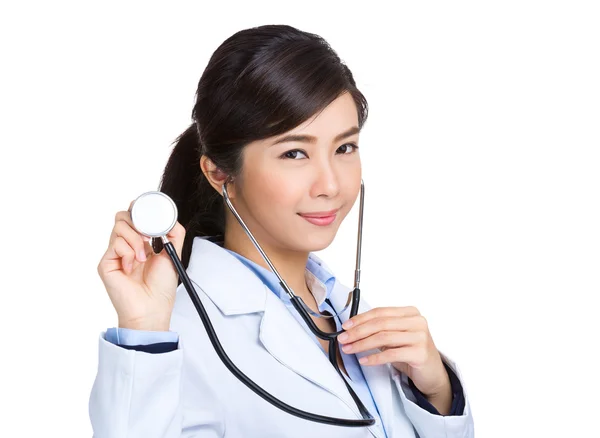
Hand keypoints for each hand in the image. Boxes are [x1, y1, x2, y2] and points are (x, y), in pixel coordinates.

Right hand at [97, 200, 185, 330]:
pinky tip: (133, 267)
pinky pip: (115, 244)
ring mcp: (115, 254)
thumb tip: (171, 217)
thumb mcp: (172, 254)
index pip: (135, 217)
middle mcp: (126, 246)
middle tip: (149, 236)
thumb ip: (174, 233)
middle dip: (138, 220)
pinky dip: (128, 252)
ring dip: (136, 239)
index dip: (140, 210)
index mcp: (142, 243)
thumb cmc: (161, 287)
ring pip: (119, 226)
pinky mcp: (106, 263)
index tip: (150, 211)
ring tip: (144, 257)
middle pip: (123, 216)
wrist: (152, 309)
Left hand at [339, 306, 450, 400]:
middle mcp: (417, 321)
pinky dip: (374, 358)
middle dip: (358, 331)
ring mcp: (420, 336)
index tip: (345, 326)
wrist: (432, 373)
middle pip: (380, 323)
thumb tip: (352, 329)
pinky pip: (391, 354)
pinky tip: (364, 360)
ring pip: (384, 337)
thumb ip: (379, 329)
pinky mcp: (420, 353)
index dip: (360, 318)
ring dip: (362, 344)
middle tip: (343, 339)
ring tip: (349, 349)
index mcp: (410, 312)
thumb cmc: (411, 352)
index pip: (380, 312)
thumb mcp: (395, 336)